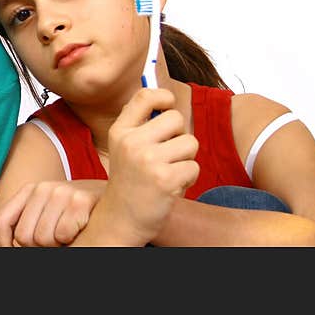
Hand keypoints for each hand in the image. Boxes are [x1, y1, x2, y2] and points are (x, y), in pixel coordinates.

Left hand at [0, 180, 105, 246]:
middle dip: (38, 247)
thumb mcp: (42, 212)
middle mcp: (43, 188)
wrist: (117, 201)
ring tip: (69, 234)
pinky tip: (81, 230)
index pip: (0, 220)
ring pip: (42, 239)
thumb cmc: (76, 211)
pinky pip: (63, 235)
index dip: (3, 244)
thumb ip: (15, 221)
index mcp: (30, 190)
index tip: (13, 251)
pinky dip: (72, 240)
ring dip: (57, 245)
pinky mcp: (80, 201)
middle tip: (56, 240)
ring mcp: (62, 193)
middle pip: (22, 236)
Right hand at [91, 88, 198, 245]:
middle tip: (168, 154)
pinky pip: (194, 166)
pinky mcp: (165, 179)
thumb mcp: (123, 146)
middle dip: (180, 135)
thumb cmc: (129, 180)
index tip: (168, 105)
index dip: (164, 96)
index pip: (145, 96)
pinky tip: (172, 186)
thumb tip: (164, 96)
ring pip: (190, 143)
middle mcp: (131, 142)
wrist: (122, 218)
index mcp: (120, 131)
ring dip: (186, 158)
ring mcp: (148, 160)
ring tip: (169, 171)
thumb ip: (139, 122)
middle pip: (176, 118)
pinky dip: (189, 178)